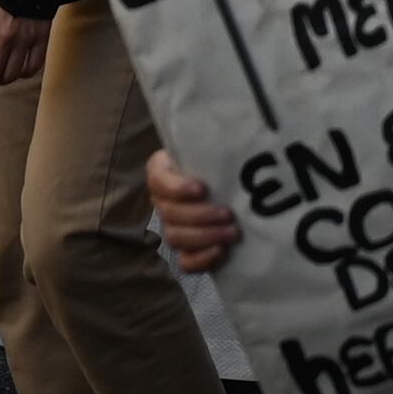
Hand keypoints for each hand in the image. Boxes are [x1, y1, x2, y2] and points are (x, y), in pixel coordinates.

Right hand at [145, 149, 240, 272]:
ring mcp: (173, 226)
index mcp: (164, 172)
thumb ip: (213, 140)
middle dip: (200, 216)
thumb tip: (232, 131)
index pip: (158, 180)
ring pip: (176, 237)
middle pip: (169, 214)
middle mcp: (163, 200)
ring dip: (205, 236)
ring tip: (233, 231)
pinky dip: (202, 259)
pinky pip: (185, 262)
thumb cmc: (220, 156)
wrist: (234, 181)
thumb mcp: (213, 144)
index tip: (202, 188)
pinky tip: (221, 250)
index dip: (177, 188)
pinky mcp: (186, 249)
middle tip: (228, 213)